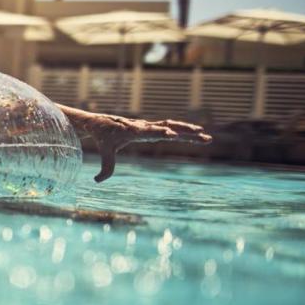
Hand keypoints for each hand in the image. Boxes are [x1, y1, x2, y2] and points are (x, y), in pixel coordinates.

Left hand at [80, 114, 211, 181]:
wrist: (99, 123)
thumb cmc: (103, 137)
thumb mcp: (104, 152)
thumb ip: (106, 168)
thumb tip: (97, 181)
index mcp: (134, 131)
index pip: (150, 132)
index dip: (160, 133)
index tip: (172, 135)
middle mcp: (144, 126)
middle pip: (168, 128)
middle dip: (186, 133)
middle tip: (203, 136)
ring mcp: (148, 126)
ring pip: (172, 126)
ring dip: (189, 131)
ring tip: (206, 136)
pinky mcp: (150, 127)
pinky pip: (169, 126)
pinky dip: (182, 129)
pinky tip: (195, 133)